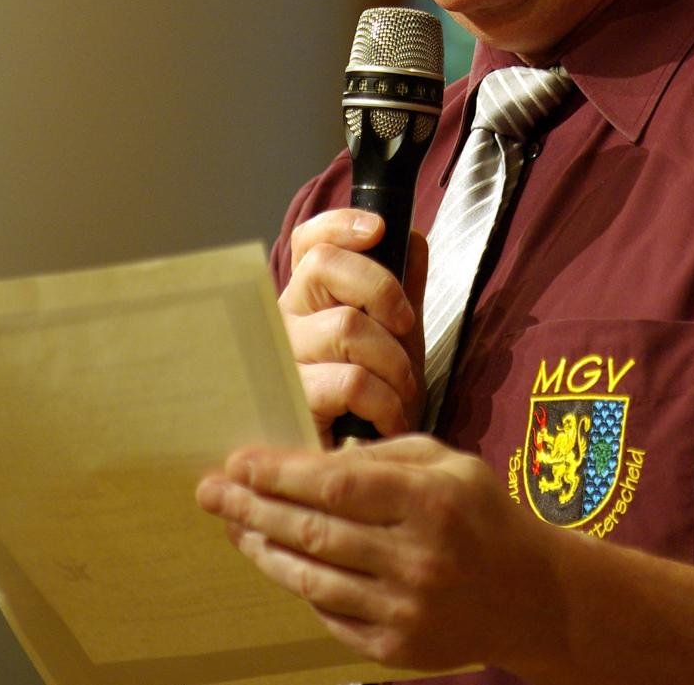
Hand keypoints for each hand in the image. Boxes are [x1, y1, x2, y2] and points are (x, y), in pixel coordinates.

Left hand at [196, 436, 550, 676]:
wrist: (531, 597)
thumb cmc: (483, 515)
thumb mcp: (449, 463)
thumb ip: (387, 455)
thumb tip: (319, 458)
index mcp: (430, 501)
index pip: (338, 486)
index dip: (282, 474)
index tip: (240, 460)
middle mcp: (416, 557)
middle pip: (315, 531)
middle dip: (255, 508)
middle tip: (212, 491)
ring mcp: (404, 608)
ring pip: (313, 577)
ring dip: (265, 549)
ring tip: (234, 526)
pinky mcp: (396, 649)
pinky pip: (331, 614)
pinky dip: (300, 585)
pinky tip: (277, 561)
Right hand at [279, 209, 428, 443]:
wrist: (360, 470)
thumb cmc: (374, 398)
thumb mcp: (399, 336)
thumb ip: (403, 285)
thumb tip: (411, 237)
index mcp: (310, 296)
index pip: (309, 240)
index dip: (339, 224)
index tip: (378, 229)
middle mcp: (285, 319)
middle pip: (323, 265)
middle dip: (382, 289)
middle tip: (406, 328)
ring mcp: (282, 358)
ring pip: (347, 325)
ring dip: (393, 360)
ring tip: (403, 391)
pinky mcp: (290, 402)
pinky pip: (350, 381)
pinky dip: (385, 400)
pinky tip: (390, 419)